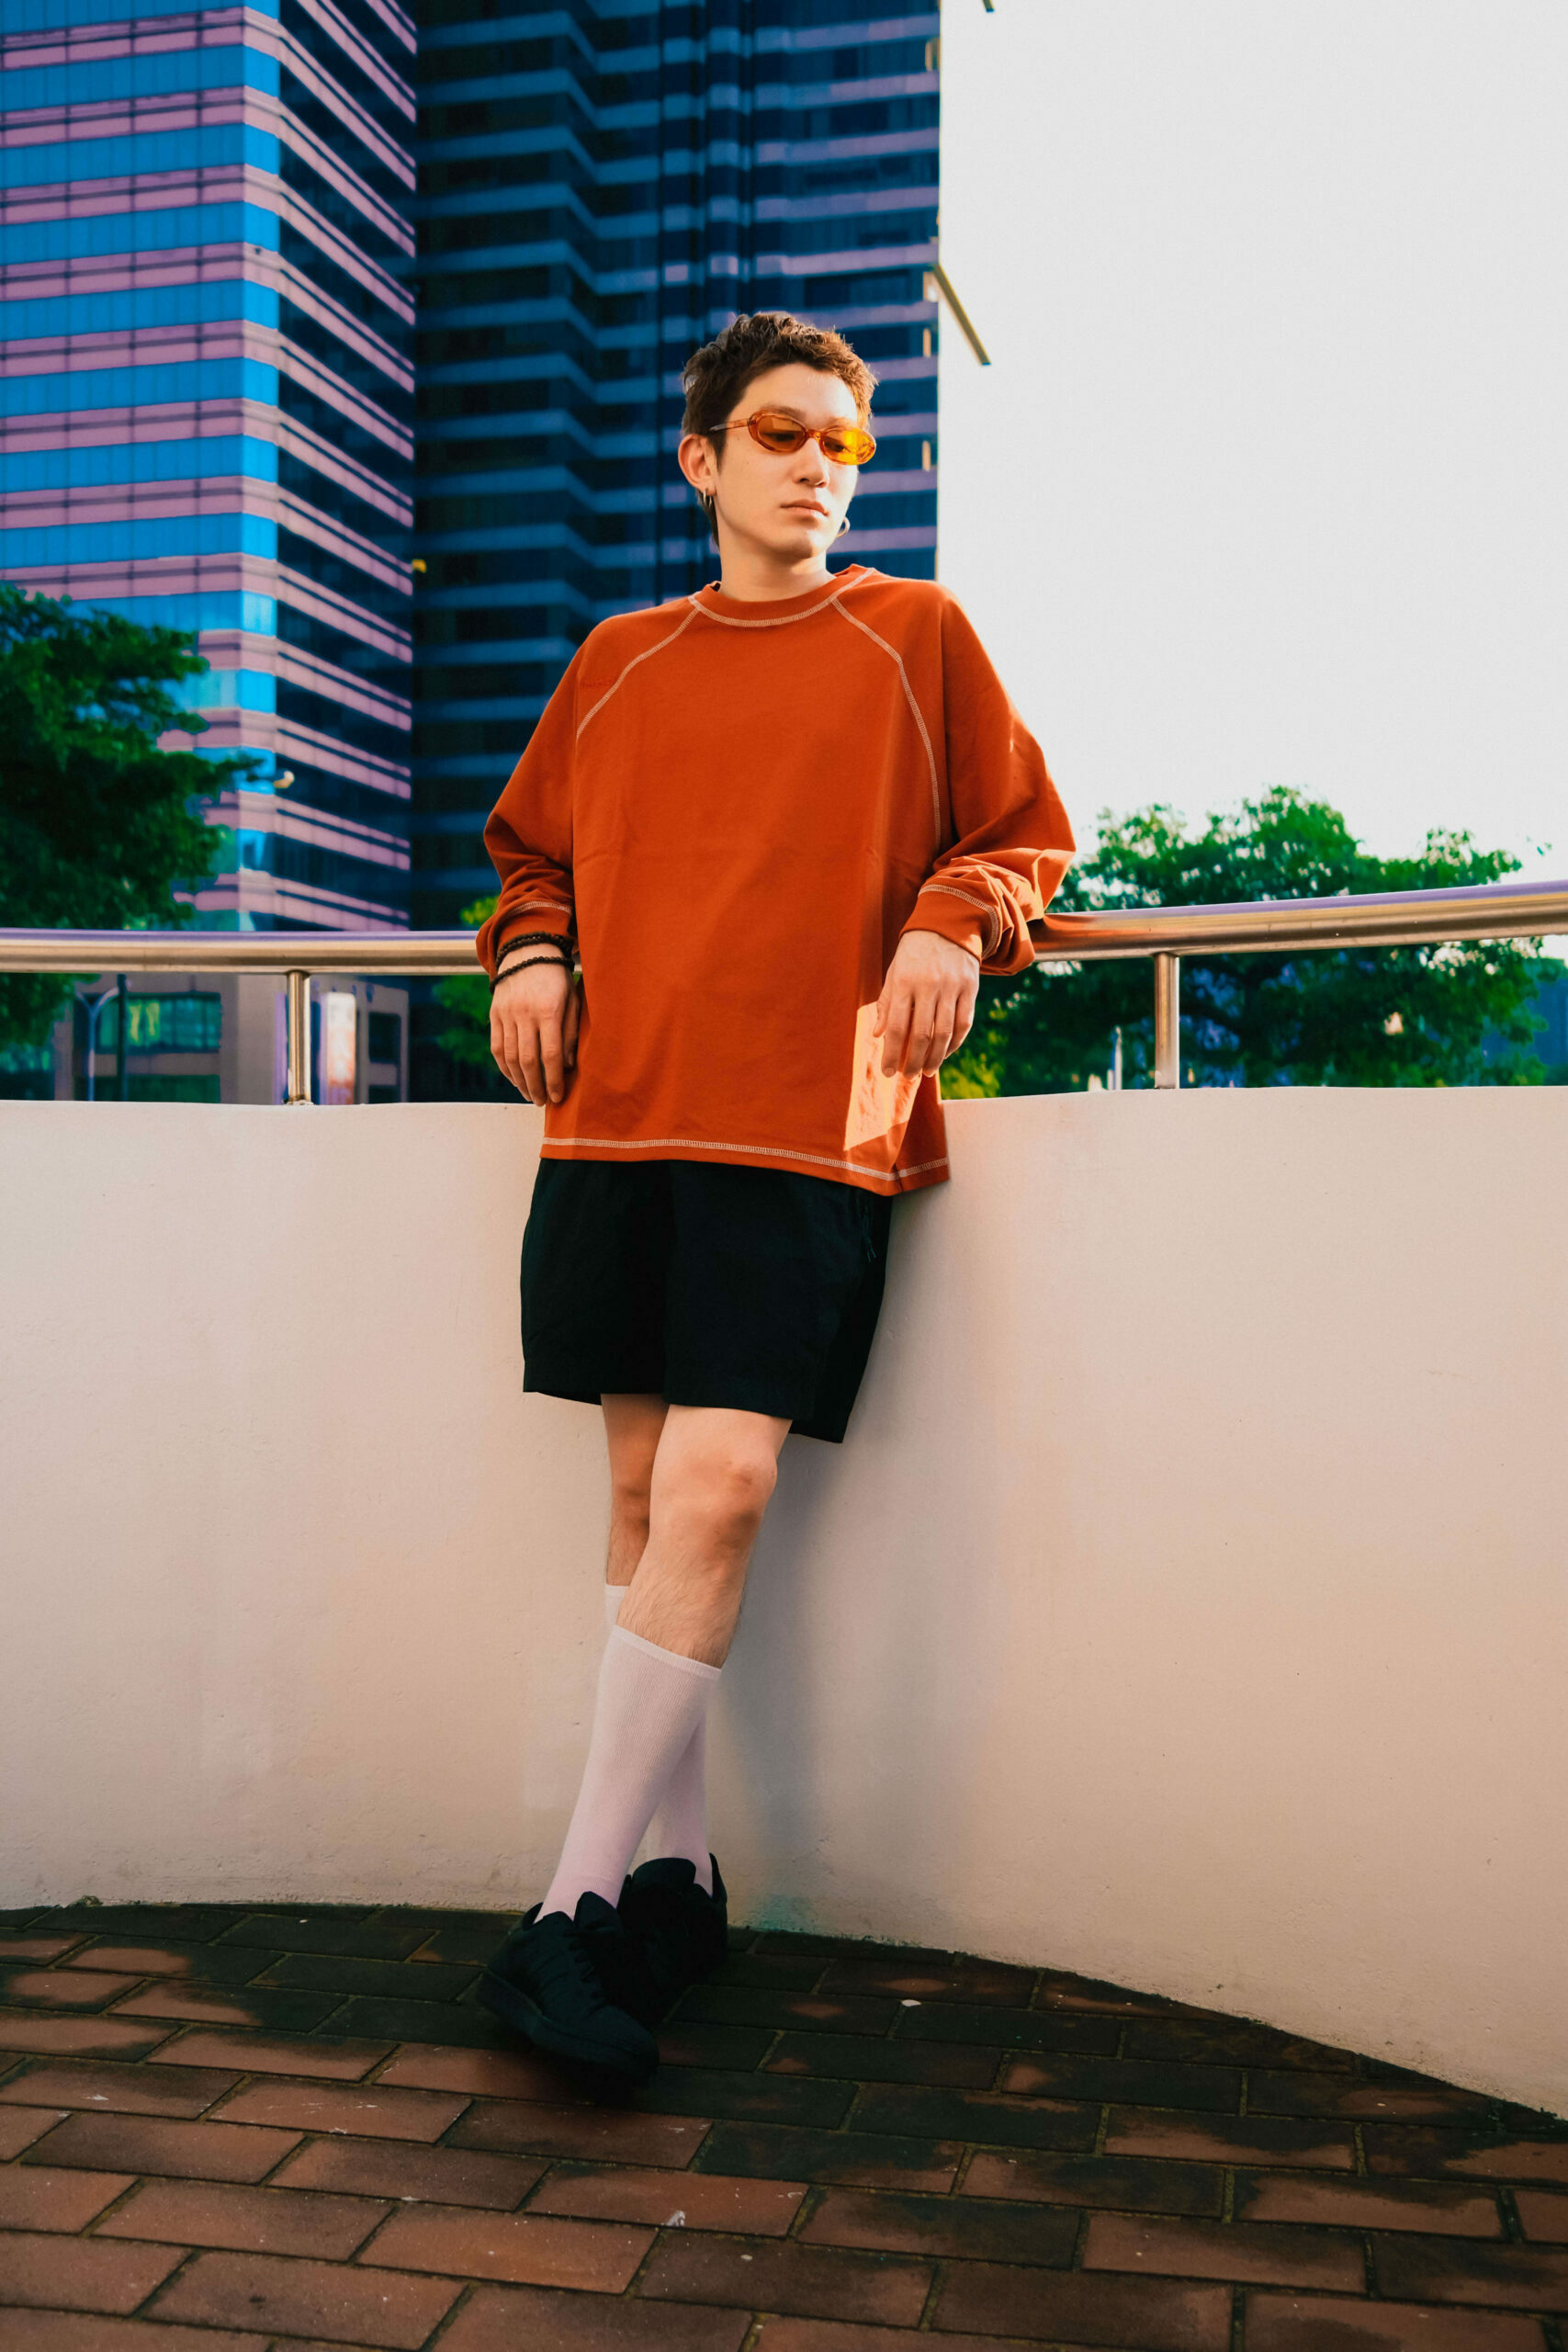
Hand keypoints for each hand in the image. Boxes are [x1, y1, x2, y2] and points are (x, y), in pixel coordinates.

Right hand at [490, 958, 579, 1103]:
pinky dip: (504, 1068)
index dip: (554, 1079)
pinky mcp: (495, 1015)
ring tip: (529, 1094)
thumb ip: (569, 1034)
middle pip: (527, 1060)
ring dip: (519, 1081)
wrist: (527, 953)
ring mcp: (506, 1014)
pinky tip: (514, 1079)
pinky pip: (497, 1048)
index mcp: (548, 1010)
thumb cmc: (557, 980)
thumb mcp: (572, 1001)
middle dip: (535, 1086)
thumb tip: (566, 1067)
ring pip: (510, 1057)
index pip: (550, 1054)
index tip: (557, 1096)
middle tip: (542, 1102)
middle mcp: (524, 1014)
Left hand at [873, 929, 979, 1077]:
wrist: (947, 925)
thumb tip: (878, 1035)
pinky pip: (963, 1023)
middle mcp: (928, 985)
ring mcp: (951, 987)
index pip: (897, 1027)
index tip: (889, 1072)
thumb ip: (886, 1004)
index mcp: (904, 982)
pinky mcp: (970, 987)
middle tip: (908, 1077)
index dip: (892, 1053)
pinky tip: (945, 1054)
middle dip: (913, 1061)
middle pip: (921, 1034)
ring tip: (926, 1071)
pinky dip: (955, 1043)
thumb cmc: (914, 954)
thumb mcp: (894, 973)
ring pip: (944, 1033)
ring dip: (935, 1057)